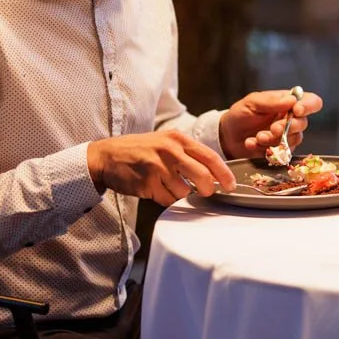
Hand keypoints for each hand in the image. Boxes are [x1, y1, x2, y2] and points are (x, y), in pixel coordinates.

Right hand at [87, 131, 234, 205]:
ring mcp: (157, 168)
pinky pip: (167, 199)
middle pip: (202, 176)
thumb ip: (188, 154)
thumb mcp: (165, 142)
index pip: (210, 157)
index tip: (231, 185)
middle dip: (208, 189)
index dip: (224, 173)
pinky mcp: (147, 183)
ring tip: (167, 185)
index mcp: (178, 139)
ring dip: (181, 194)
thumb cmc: (140, 150)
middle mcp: (169, 151)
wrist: (107, 156)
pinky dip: (166, 199)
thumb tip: (213, 174)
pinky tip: (156, 189)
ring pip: (184, 191)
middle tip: (207, 192)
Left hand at [218, 88, 324, 159]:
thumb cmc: (241, 114)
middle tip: (272, 128)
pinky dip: (265, 149)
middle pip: (303, 124)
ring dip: (274, 140)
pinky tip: (252, 143)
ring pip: (293, 140)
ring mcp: (287, 136)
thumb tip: (292, 100)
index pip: (311, 101)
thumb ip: (272, 102)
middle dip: (288, 127)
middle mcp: (291, 119)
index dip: (309, 106)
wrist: (227, 136)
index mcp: (288, 103)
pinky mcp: (280, 151)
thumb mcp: (252, 102)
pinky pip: (281, 153)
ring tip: (257, 137)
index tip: (297, 110)